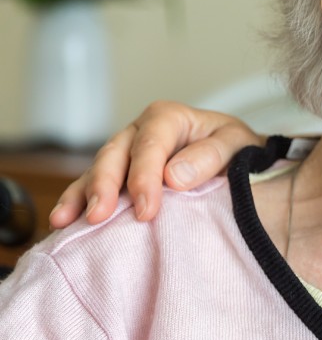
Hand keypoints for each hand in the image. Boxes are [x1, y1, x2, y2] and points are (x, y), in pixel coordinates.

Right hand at [50, 101, 263, 227]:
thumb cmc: (238, 150)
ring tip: (67, 221)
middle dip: (105, 186)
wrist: (239, 160)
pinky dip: (77, 202)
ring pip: (98, 170)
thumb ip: (210, 156)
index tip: (147, 211)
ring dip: (82, 195)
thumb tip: (174, 177)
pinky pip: (93, 186)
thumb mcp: (237, 145)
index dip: (145, 178)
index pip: (150, 146)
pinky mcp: (120, 175)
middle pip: (115, 155)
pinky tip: (64, 221)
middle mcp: (140, 132)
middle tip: (99, 217)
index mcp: (168, 118)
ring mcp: (126, 153)